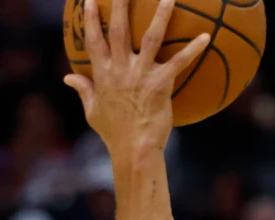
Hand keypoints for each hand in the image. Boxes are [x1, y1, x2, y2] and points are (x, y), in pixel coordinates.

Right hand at [62, 0, 209, 161]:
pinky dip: (193, 49)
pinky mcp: (161, 84)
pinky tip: (206, 36)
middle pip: (118, 30)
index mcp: (102, 74)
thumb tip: (68, 77)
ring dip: (160, 15)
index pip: (93, 40)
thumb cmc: (114, 133)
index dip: (90, 19)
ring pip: (150, 38)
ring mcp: (140, 75)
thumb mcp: (92, 111)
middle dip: (119, 5)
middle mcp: (120, 70)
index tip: (89, 0)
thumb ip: (82, 90)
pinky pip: (179, 62)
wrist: (133, 149)